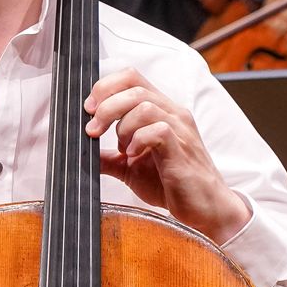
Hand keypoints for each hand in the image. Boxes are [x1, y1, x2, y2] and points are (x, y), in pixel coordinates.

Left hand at [86, 67, 249, 243]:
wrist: (204, 208)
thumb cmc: (172, 184)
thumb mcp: (130, 169)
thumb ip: (108, 158)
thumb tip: (81, 152)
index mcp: (160, 110)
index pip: (131, 78)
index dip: (105, 87)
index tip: (89, 109)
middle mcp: (172, 113)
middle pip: (133, 87)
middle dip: (106, 106)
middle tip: (93, 129)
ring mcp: (180, 129)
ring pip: (143, 106)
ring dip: (122, 127)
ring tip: (121, 149)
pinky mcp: (182, 148)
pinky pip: (158, 130)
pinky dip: (138, 141)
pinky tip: (133, 156)